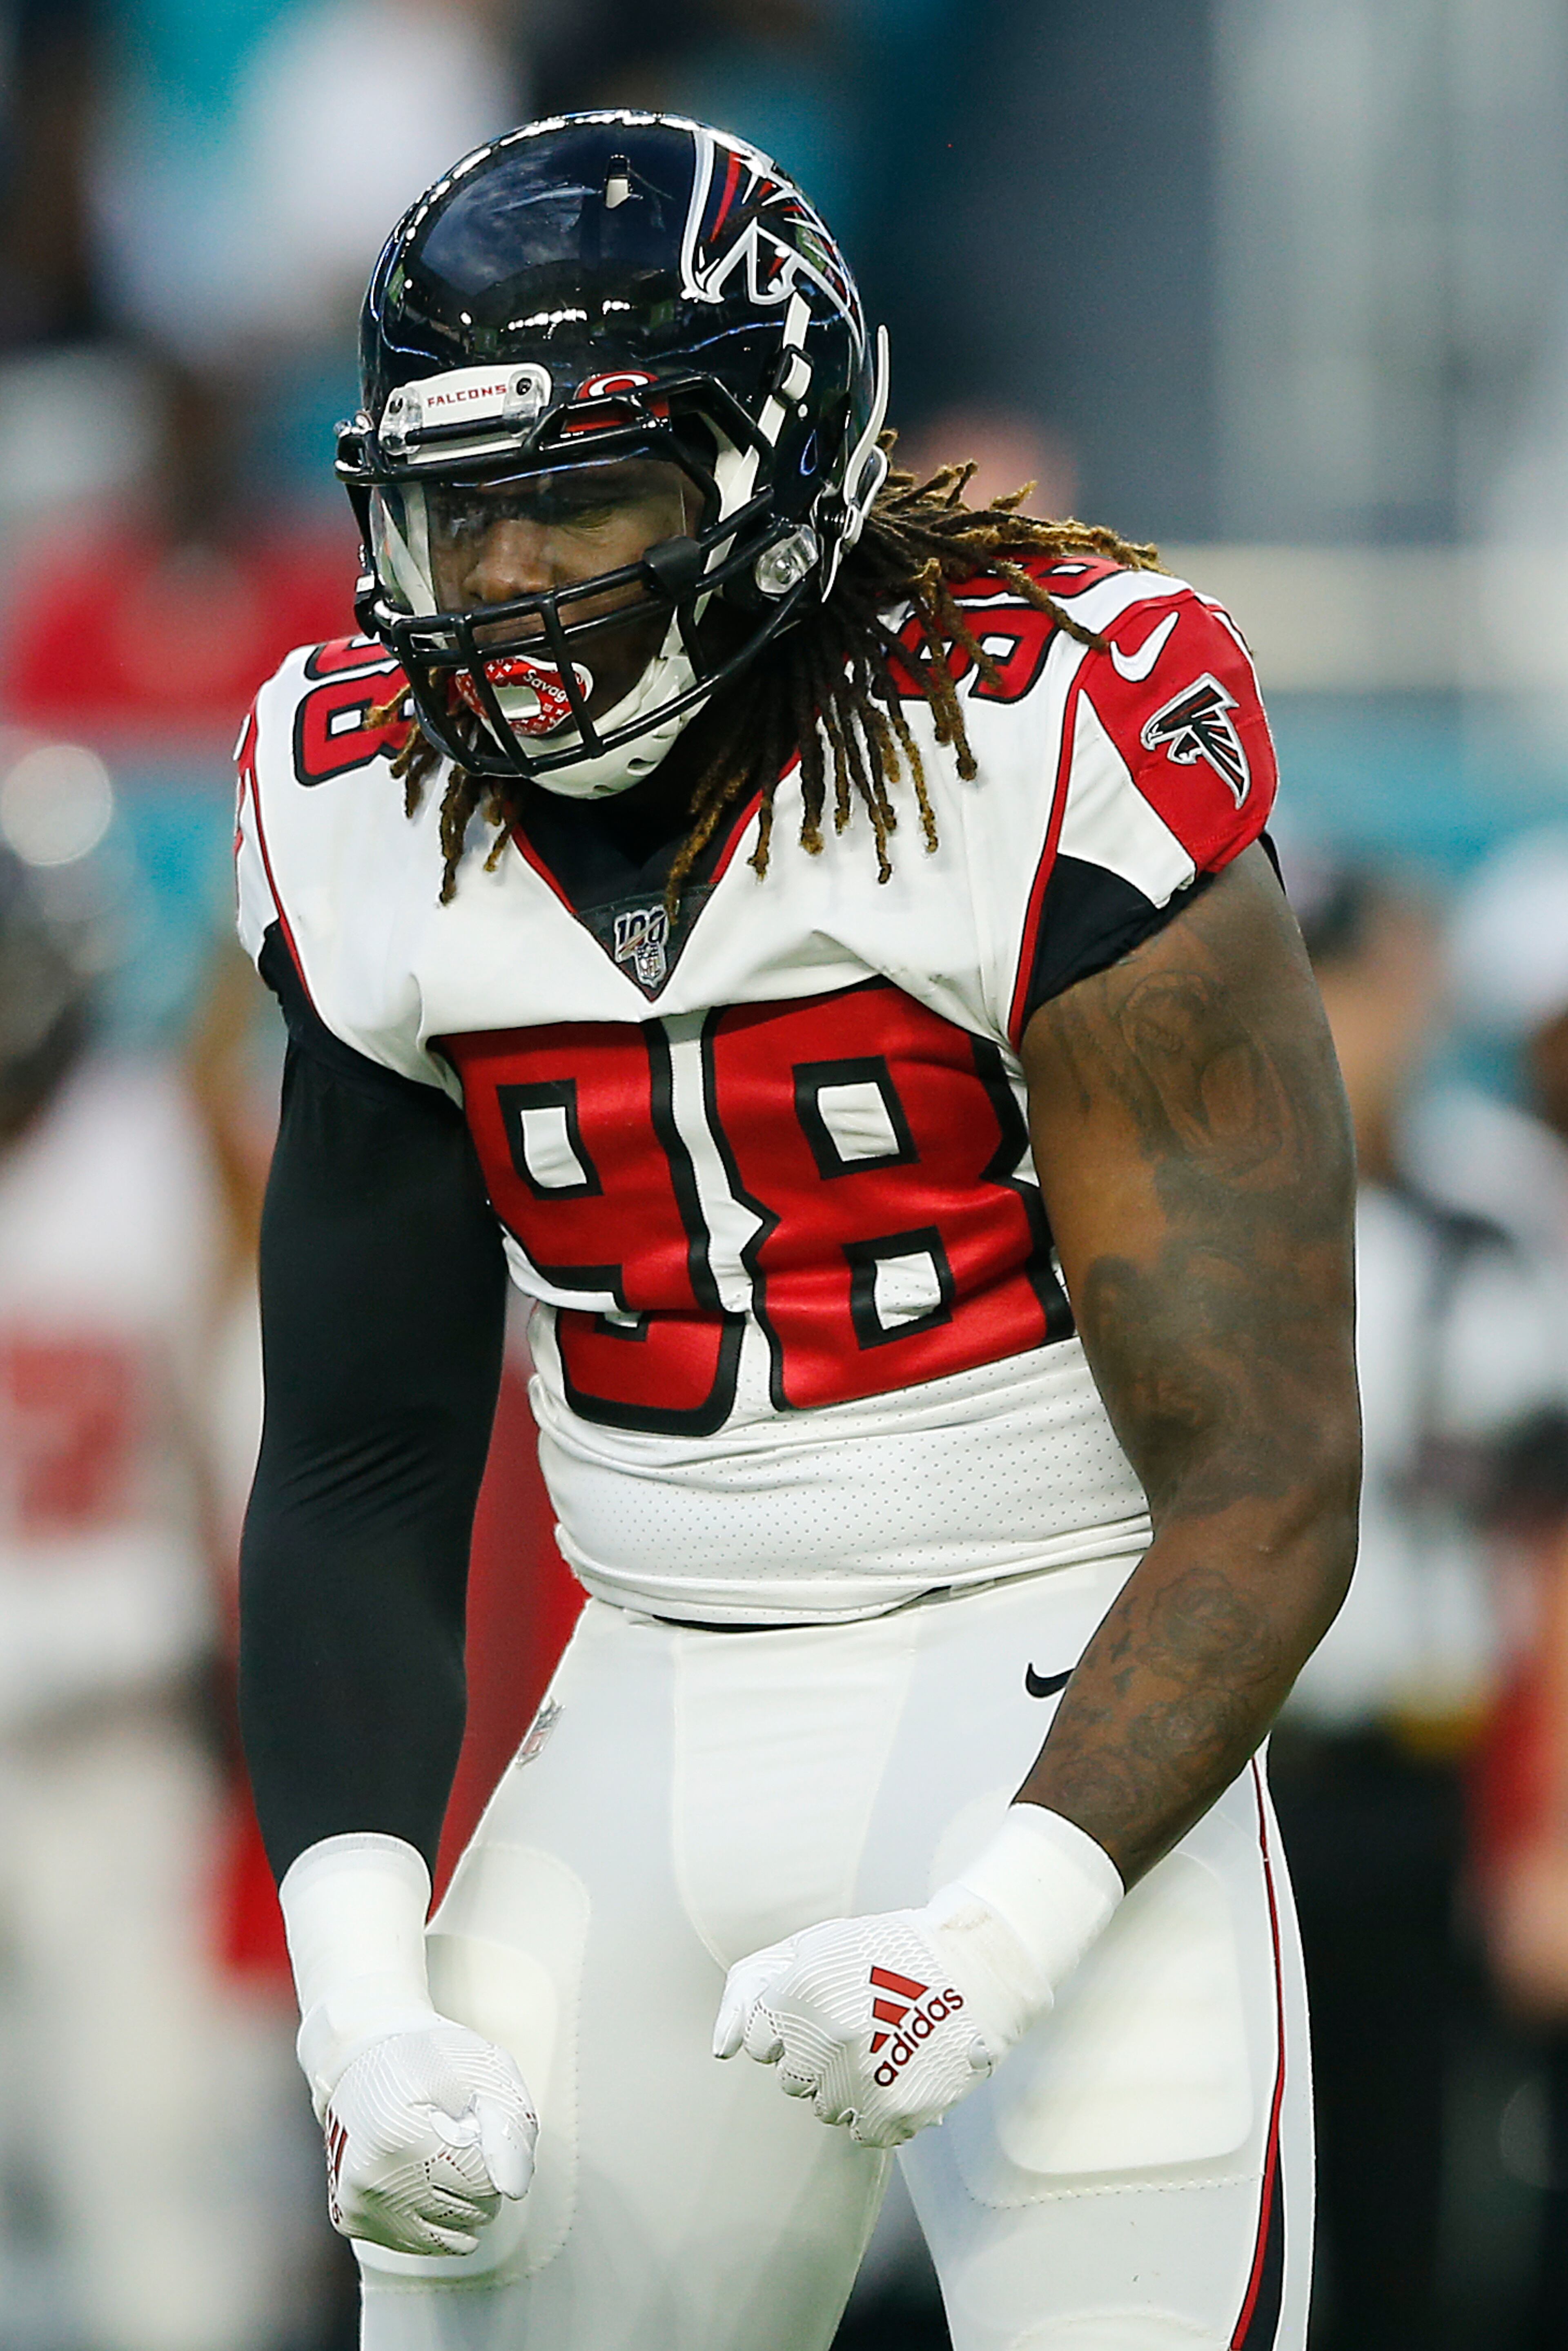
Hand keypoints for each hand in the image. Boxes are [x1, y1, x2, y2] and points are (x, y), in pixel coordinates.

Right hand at [322, 2021, 536, 2254]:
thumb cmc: (426, 2058)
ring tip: (440, 2156)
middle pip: (471, 2213)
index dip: (491, 2150)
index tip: (471, 2120)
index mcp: (403, 2137)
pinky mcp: (352, 2220)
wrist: (362, 2057)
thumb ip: (511, 2125)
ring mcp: (359, 2205)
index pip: (485, 2183)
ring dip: (461, 2201)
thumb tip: (515, 2188)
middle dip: (480, 2177)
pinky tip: (421, 2176)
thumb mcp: (483, 2068)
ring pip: (450, 2237)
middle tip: (454, 2135)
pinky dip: (433, 2215)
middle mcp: (373, 2181)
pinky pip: (420, 2241)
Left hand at [713, 1894, 1039, 2148]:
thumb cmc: (887, 1953)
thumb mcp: (815, 1945)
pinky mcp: (896, 2112)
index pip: (762, 2042)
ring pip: (825, 2108)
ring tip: (883, 2046)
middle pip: (791, 2079)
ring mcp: (862, 2079)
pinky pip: (863, 2132)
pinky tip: (899, 2072)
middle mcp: (826, 2038)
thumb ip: (754, 1986)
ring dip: (846, 2085)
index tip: (822, 2011)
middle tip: (857, 2026)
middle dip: (815, 2056)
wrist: (975, 1967)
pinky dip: (878, 2110)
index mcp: (802, 1991)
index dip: (791, 2026)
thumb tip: (722, 2047)